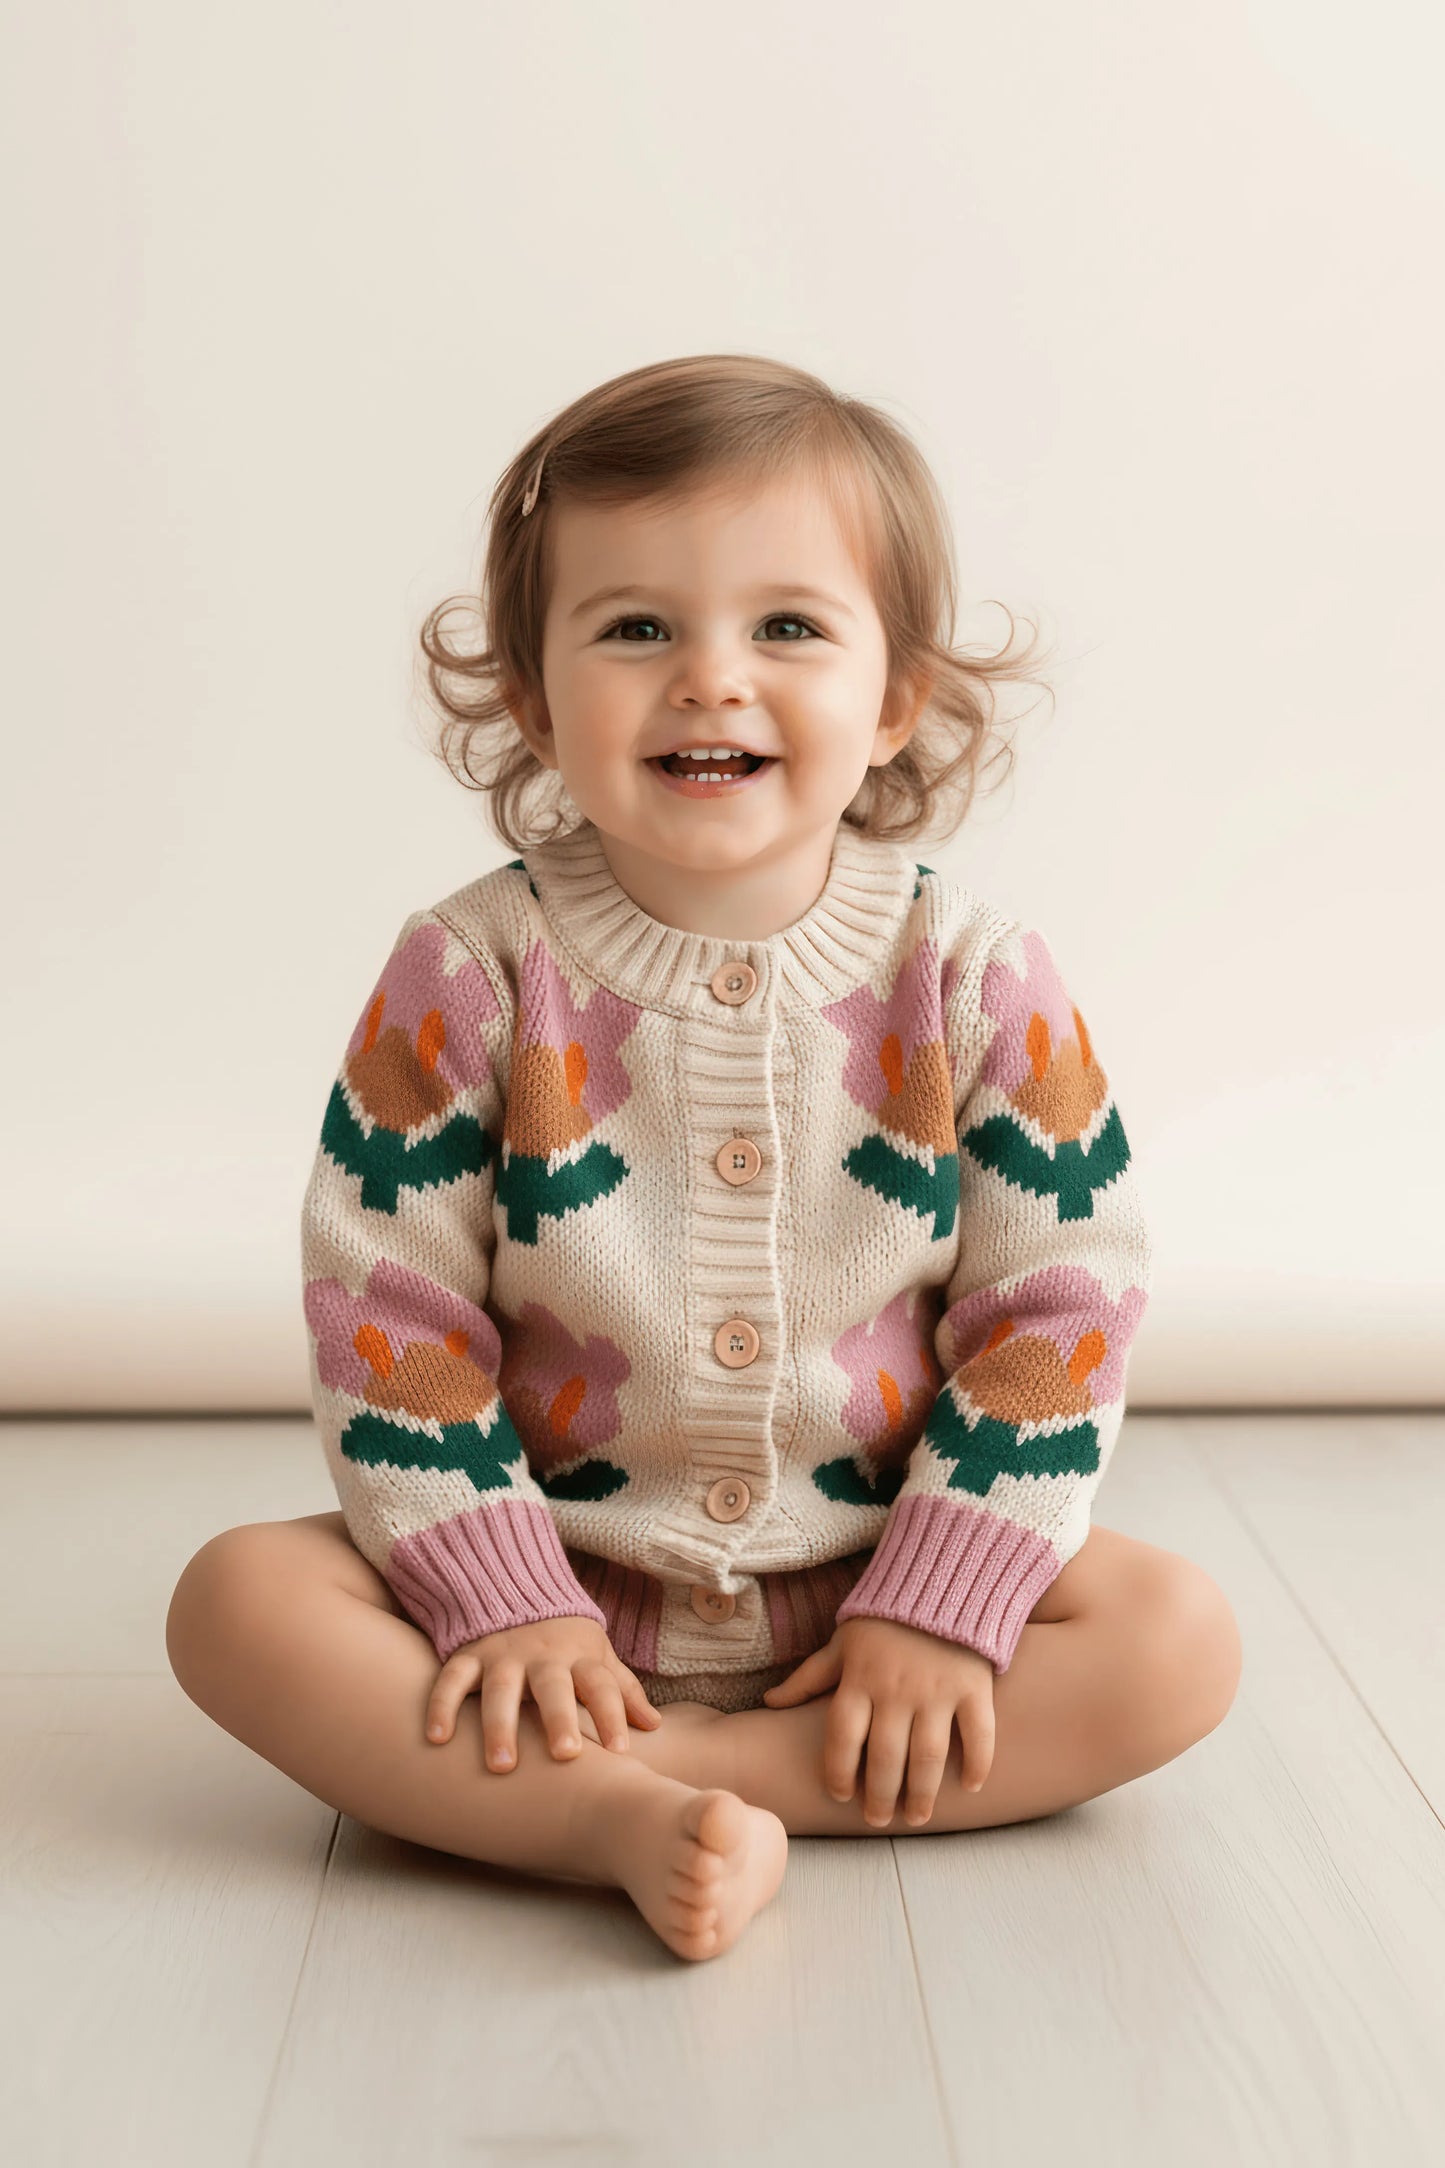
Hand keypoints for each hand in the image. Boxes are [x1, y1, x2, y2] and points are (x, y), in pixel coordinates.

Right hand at [425, 1614, 661, 1770]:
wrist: (515, 1586)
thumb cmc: (566, 1640)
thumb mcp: (598, 1657)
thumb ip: (623, 1691)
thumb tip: (655, 1727)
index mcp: (580, 1658)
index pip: (602, 1685)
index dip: (614, 1714)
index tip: (621, 1752)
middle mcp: (542, 1656)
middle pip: (553, 1686)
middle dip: (560, 1719)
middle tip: (566, 1756)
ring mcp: (503, 1654)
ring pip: (500, 1689)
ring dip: (500, 1725)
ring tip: (502, 1765)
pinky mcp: (468, 1655)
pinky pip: (452, 1679)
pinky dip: (442, 1705)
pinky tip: (437, 1739)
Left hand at [762, 1615, 995, 1825]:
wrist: (940, 1578)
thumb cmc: (884, 1619)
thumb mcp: (841, 1643)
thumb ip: (808, 1678)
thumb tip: (769, 1703)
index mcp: (859, 1679)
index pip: (842, 1738)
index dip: (838, 1772)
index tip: (841, 1795)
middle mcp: (896, 1689)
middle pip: (885, 1758)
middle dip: (880, 1797)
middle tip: (879, 1819)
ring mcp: (937, 1690)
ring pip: (928, 1756)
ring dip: (922, 1793)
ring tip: (917, 1816)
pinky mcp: (973, 1686)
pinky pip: (978, 1734)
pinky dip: (977, 1763)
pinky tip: (970, 1786)